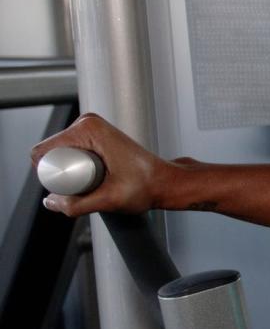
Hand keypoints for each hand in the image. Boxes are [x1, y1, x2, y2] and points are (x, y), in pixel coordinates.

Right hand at [30, 113, 172, 215]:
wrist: (166, 181)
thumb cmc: (147, 186)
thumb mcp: (109, 200)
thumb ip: (76, 205)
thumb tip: (49, 201)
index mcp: (88, 128)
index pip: (43, 153)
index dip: (49, 175)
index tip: (74, 189)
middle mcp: (87, 123)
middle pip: (52, 155)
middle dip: (60, 176)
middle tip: (89, 189)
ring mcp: (91, 129)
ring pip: (61, 157)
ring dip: (68, 174)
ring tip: (96, 184)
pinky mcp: (95, 137)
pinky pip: (70, 155)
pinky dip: (74, 170)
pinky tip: (92, 180)